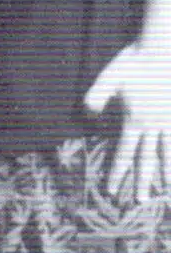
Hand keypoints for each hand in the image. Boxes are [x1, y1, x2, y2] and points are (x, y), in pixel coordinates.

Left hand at [85, 42, 170, 200]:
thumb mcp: (108, 77)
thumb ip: (96, 96)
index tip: (111, 189)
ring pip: (167, 153)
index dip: (117, 172)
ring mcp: (169, 121)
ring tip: (162, 191)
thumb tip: (89, 116)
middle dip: (139, 182)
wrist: (161, 50)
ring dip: (163, 174)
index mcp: (133, 120)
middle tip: (135, 201)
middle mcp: (153, 125)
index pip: (123, 152)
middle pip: (145, 160)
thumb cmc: (133, 61)